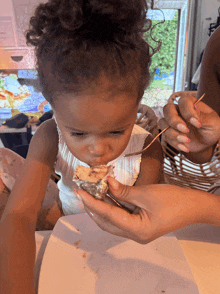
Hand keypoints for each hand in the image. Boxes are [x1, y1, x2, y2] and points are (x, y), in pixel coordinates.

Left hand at [77, 177, 208, 243]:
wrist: (192, 206)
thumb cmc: (173, 200)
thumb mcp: (146, 193)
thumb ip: (124, 191)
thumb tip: (107, 182)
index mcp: (137, 230)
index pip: (108, 215)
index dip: (92, 203)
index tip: (80, 192)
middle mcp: (134, 235)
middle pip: (107, 222)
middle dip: (93, 207)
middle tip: (83, 192)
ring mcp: (137, 231)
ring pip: (112, 220)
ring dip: (102, 207)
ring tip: (90, 193)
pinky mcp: (139, 225)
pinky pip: (120, 217)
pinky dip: (112, 207)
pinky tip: (106, 196)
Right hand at [159, 95, 219, 152]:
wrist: (208, 143)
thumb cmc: (212, 128)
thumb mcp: (213, 122)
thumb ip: (203, 117)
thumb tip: (194, 112)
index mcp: (190, 104)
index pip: (183, 101)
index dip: (187, 112)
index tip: (197, 123)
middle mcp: (179, 111)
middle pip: (167, 109)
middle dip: (174, 120)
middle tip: (185, 130)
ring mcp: (172, 122)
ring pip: (163, 123)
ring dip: (173, 133)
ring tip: (187, 140)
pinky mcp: (170, 133)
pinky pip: (166, 137)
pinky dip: (175, 143)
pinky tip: (185, 147)